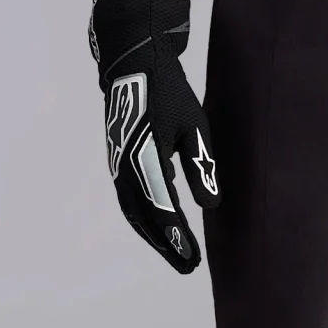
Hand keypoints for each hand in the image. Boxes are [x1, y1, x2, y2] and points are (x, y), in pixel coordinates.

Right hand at [89, 0, 216, 274]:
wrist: (131, 62)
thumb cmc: (168, 90)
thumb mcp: (194, 125)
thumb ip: (201, 165)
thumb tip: (210, 206)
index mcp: (146, 154)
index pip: (162, 207)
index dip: (177, 237)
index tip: (192, 258)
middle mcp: (126, 164)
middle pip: (143, 217)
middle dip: (165, 244)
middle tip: (187, 265)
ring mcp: (117, 162)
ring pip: (133, 210)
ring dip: (153, 234)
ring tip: (176, 253)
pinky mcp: (117, 159)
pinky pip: (129, 197)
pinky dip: (145, 216)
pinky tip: (164, 225)